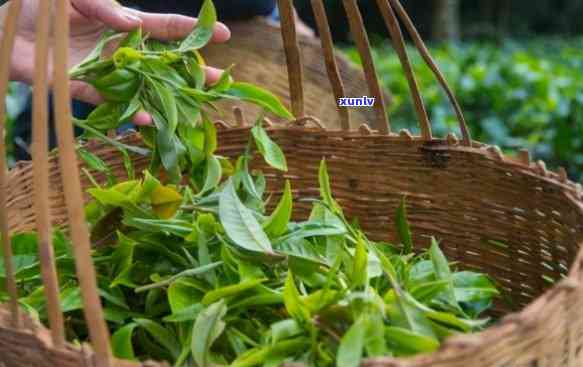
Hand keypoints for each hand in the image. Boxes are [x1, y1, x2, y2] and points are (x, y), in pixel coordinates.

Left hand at [1, 0, 230, 124]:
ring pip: (143, 87)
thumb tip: (133, 23)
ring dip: (167, 98)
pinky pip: (111, 102)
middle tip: (218, 80)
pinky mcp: (82, 88)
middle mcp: (118, 50)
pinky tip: (148, 119)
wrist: (5, 29)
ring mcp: (104, 71)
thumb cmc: (40, 5)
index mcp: (121, 23)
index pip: (163, 27)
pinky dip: (129, 111)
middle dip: (190, 71)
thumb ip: (103, 5)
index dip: (191, 29)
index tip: (222, 33)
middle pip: (161, 62)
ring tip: (192, 110)